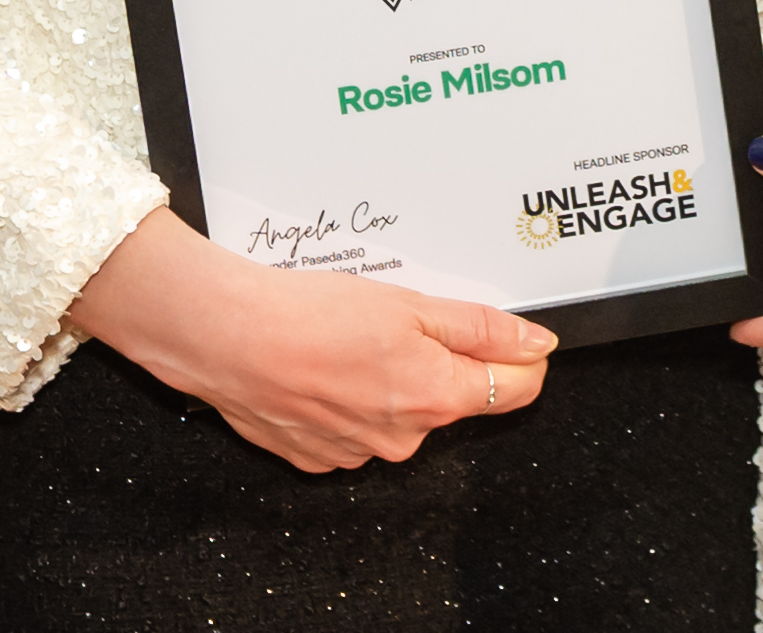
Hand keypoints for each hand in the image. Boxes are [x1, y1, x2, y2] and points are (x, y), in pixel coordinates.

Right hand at [63, 206, 554, 472]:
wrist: (226, 339)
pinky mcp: (320, 458)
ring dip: (388, 380)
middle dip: (438, 360)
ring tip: (347, 340)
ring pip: (399, 413)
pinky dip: (347, 398)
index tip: (508, 334)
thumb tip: (536, 343)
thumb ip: (480, 328)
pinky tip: (322, 367)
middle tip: (397, 320)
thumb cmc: (307, 317)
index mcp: (435, 398)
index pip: (514, 390)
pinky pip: (354, 427)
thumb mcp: (410, 303)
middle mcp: (404, 438)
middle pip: (451, 399)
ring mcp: (360, 453)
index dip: (518, 355)